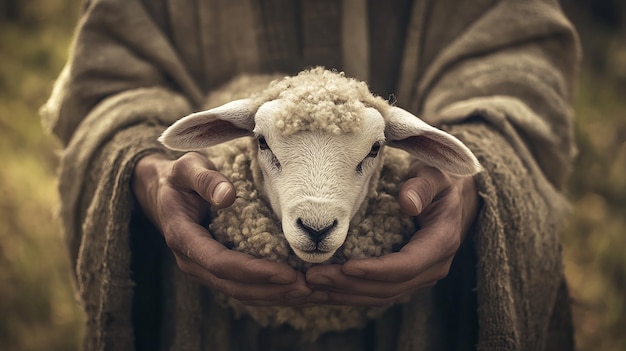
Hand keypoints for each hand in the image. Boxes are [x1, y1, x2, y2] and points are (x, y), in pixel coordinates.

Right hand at [132, 152, 310, 305]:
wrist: (162, 192)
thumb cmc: (179, 177)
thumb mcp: (187, 167)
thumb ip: (205, 179)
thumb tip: (227, 195)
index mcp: (182, 237)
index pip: (220, 263)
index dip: (254, 271)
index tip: (287, 272)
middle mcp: (190, 261)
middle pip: (234, 286)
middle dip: (271, 290)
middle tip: (307, 289)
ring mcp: (202, 269)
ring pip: (240, 293)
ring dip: (273, 296)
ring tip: (306, 293)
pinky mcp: (214, 271)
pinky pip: (242, 287)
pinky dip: (268, 291)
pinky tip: (293, 289)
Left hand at [305, 164, 479, 305]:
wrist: (454, 197)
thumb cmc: (440, 181)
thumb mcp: (435, 175)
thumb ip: (422, 186)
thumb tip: (407, 202)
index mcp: (441, 242)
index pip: (406, 266)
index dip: (375, 270)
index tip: (345, 266)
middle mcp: (432, 267)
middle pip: (387, 287)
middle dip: (348, 285)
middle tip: (313, 277)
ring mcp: (418, 276)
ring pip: (379, 296)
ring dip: (343, 293)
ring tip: (310, 285)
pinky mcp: (403, 278)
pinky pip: (375, 291)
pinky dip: (347, 292)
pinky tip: (321, 288)